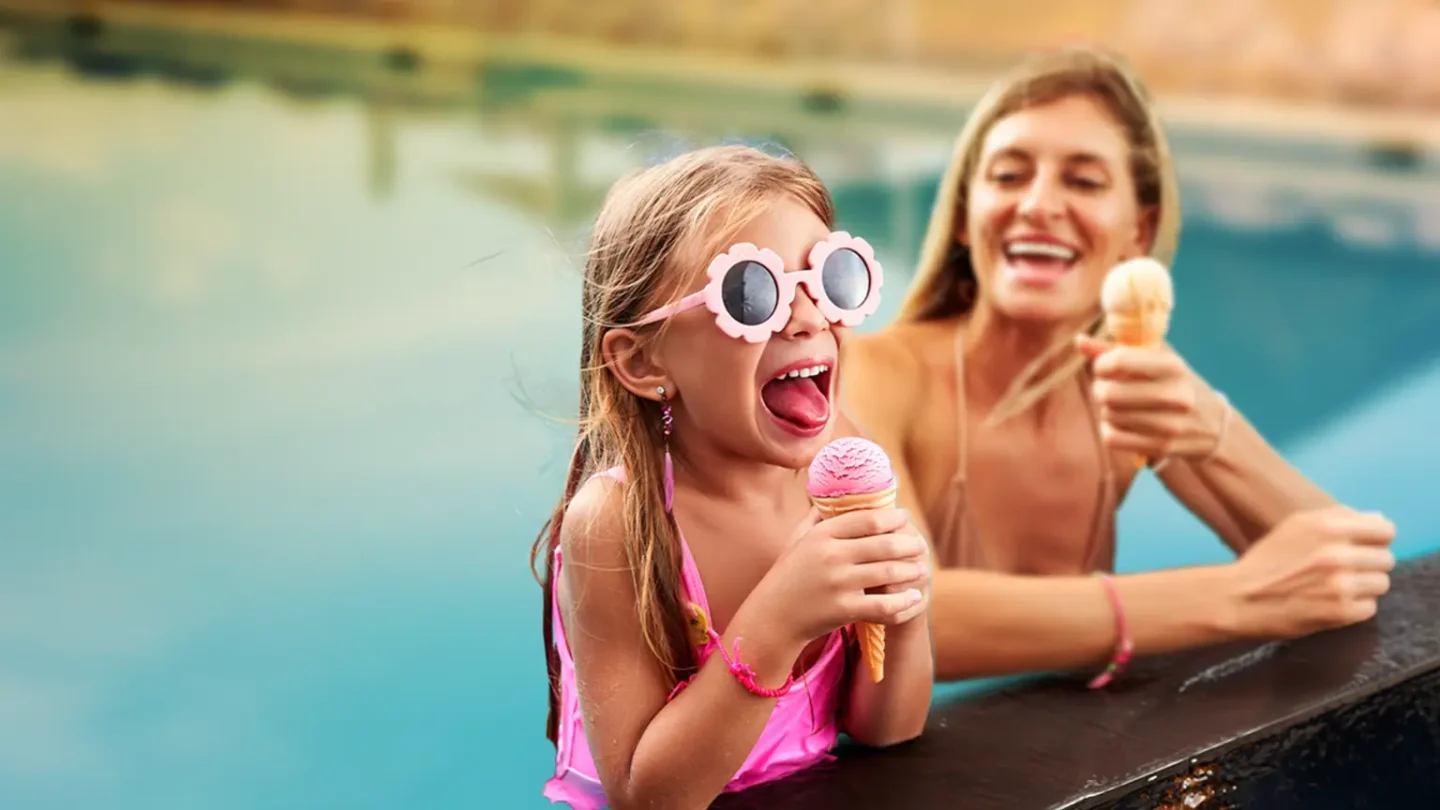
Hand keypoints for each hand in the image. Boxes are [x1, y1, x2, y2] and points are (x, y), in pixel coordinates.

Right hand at [751, 507, 928, 647]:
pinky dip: (903, 601)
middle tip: (921, 545)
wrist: (772, 617)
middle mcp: (831, 556)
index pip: (867, 519)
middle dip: (909, 544)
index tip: (905, 517)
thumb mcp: (796, 540)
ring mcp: (838, 583)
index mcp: (822, 535)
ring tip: (921, 569)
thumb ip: (816, 518)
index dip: (892, 517)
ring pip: (889, 572)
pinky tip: (913, 597)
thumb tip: (835, 495)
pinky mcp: (844, 609)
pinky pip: (884, 605)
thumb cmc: (787, 576)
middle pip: (884, 544)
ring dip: (911, 570)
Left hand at [1076, 335, 1227, 460]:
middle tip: (1108, 389)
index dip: (1101, 365)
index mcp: (1173, 366)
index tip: (1104, 368)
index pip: (1120, 361)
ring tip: (1120, 406)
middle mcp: (1176, 394)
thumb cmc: (1174, 384)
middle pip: (1109, 393)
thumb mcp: (1156, 360)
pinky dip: (1110, 431)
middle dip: (1100, 389)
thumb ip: (1116, 349)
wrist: (1213, 426)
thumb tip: (1079, 340)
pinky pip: (1112, 438)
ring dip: (1106, 410)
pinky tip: (1122, 425)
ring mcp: (1170, 424)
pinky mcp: (1161, 447)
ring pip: (1109, 415)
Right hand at [1229, 506, 1395, 638]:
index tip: (1364, 547)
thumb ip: (1338, 518)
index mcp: (1328, 527)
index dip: (1376, 539)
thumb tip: (1377, 521)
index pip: (1384, 530)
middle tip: (1345, 570)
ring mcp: (1341, 585)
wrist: (1239, 598)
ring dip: (1364, 587)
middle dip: (1368, 564)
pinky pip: (1370, 607)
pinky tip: (1333, 604)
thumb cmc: (1267, 560)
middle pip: (1386, 558)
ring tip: (1339, 588)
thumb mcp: (1296, 525)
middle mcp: (1338, 554)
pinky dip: (1355, 607)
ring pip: (1381, 583)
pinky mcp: (1341, 612)